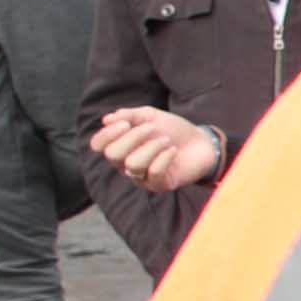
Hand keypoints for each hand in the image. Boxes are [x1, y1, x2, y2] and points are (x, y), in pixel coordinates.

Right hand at [90, 107, 223, 194]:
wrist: (202, 143)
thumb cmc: (173, 130)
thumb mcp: (150, 117)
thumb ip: (128, 116)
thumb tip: (106, 119)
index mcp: (120, 146)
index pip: (98, 145)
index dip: (107, 134)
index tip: (126, 123)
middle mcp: (125, 164)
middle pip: (113, 155)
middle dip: (132, 137)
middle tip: (152, 128)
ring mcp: (142, 177)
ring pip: (132, 164)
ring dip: (151, 147)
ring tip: (166, 140)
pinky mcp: (159, 185)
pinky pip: (153, 173)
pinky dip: (164, 158)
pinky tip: (172, 150)